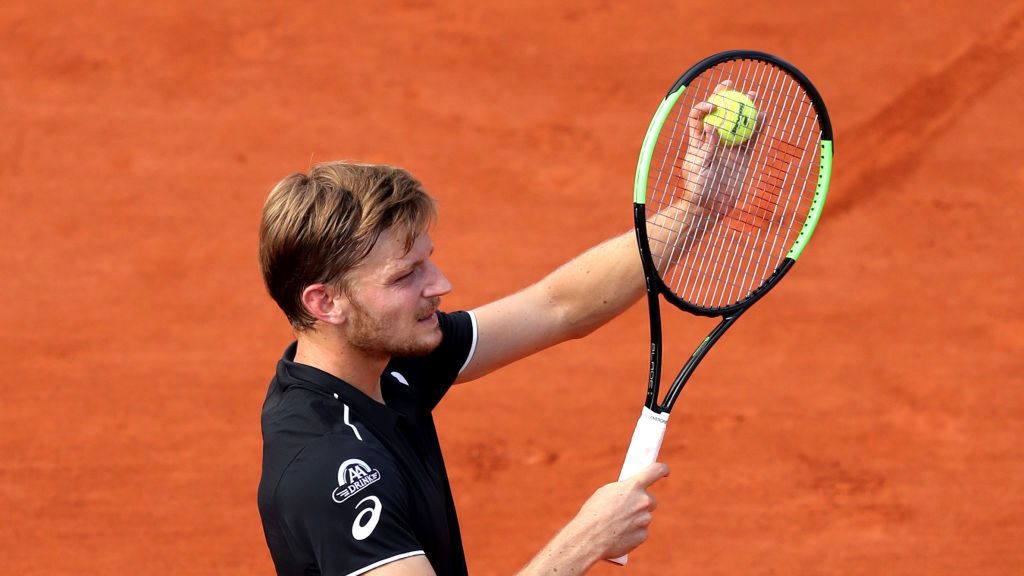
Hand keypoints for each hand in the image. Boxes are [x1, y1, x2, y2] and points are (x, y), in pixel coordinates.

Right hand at [571, 462, 669, 559]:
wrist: (589, 537)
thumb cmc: (593, 513)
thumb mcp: (606, 492)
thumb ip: (624, 490)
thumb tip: (630, 493)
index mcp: (633, 486)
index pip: (656, 470)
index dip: (662, 469)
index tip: (665, 471)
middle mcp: (643, 501)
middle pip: (650, 499)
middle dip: (641, 503)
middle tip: (627, 507)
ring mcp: (645, 519)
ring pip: (644, 517)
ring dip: (635, 519)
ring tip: (616, 524)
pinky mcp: (643, 535)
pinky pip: (640, 531)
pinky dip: (632, 532)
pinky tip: (618, 534)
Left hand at [682, 80, 761, 217]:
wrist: (711, 208)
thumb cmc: (698, 189)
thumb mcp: (698, 168)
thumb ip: (706, 147)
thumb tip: (712, 126)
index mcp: (698, 140)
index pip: (699, 117)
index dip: (704, 106)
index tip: (714, 105)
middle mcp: (713, 140)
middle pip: (718, 113)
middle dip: (724, 96)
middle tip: (732, 85)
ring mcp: (729, 147)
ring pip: (738, 123)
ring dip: (744, 108)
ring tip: (753, 95)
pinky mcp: (742, 157)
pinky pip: (752, 139)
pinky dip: (758, 127)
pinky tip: (765, 116)